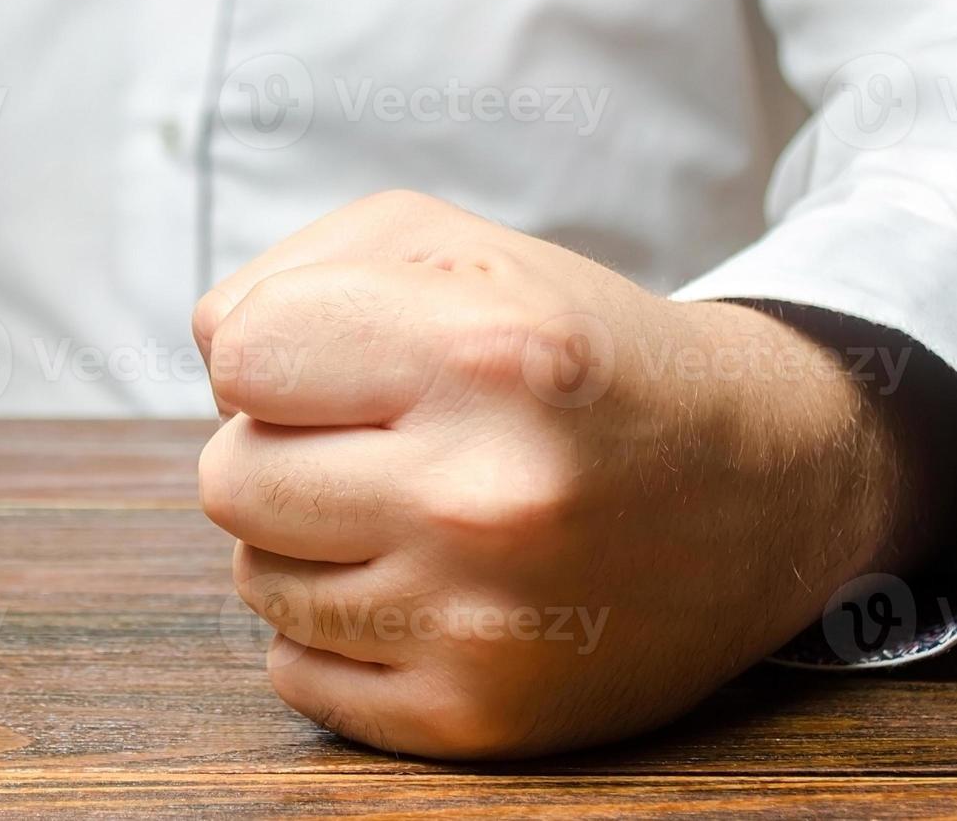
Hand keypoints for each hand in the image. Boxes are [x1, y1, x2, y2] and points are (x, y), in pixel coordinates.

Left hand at [193, 190, 911, 758]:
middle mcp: (485, 496)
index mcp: (486, 355)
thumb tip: (208, 356)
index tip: (348, 365)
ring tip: (413, 514)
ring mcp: (481, 622)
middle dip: (280, 452)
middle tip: (378, 446)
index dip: (276, 355)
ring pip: (255, 580)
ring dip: (308, 544)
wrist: (760, 488)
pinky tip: (423, 589)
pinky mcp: (476, 716)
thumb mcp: (457, 252)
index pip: (240, 358)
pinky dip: (336, 633)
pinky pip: (294, 675)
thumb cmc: (572, 356)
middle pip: (226, 478)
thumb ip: (295, 273)